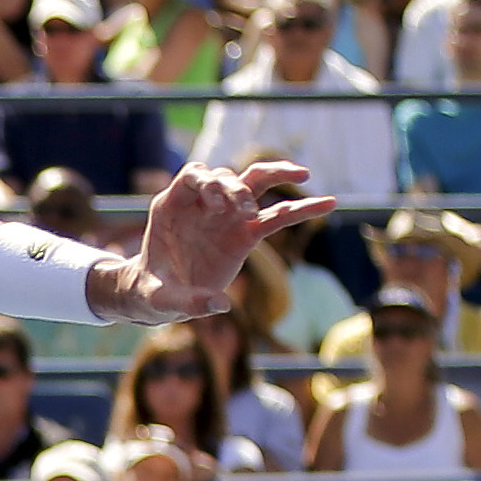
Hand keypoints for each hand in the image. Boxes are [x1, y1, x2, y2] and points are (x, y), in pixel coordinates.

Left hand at [126, 158, 334, 320]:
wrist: (157, 298)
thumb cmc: (151, 292)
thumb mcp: (160, 300)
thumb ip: (187, 301)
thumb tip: (221, 304)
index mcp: (173, 206)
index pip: (194, 176)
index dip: (208, 183)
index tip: (217, 205)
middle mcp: (201, 204)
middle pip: (226, 177)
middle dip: (238, 189)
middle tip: (246, 210)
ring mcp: (225, 216)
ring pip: (254, 183)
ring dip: (278, 175)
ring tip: (303, 175)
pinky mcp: (244, 234)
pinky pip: (276, 217)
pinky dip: (301, 210)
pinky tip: (329, 204)